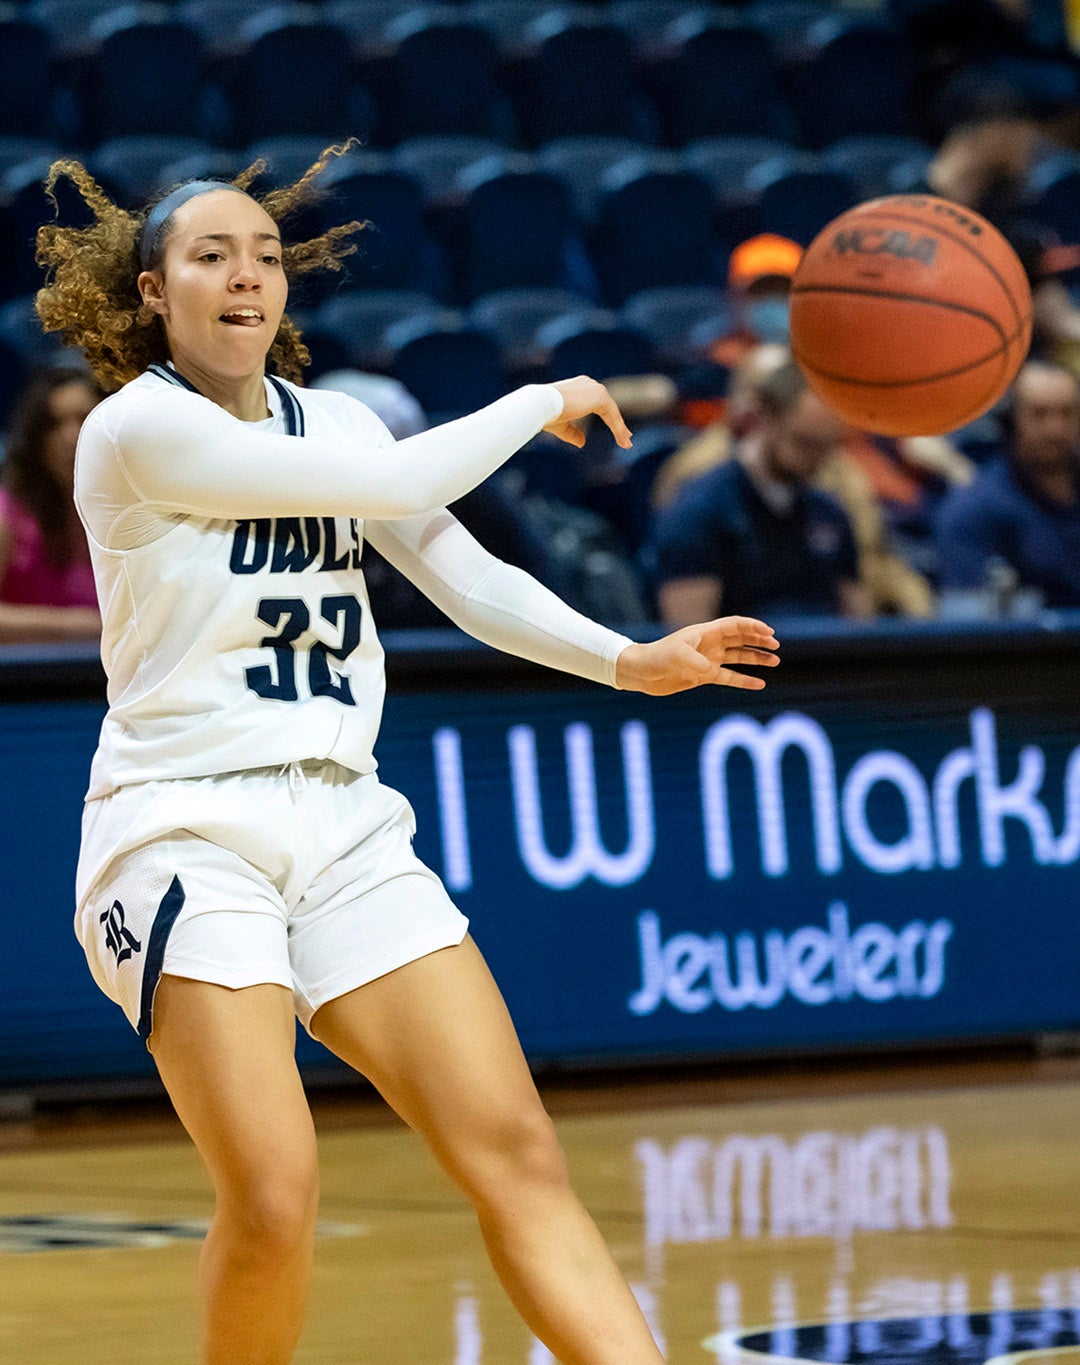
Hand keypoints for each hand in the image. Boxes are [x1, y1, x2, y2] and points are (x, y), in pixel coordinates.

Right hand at [546, 375, 632, 448]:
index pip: (598, 403)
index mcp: (579, 387)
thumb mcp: (561, 426)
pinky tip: (623, 439)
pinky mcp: (599, 396)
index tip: (617, 432)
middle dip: (617, 423)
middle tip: (627, 439)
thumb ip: (573, 432)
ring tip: (626, 444)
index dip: (608, 418)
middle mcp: (588, 384)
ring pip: (612, 411)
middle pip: (608, 406)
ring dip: (620, 429)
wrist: (540, 405)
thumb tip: (583, 443)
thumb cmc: (545, 414)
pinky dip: (618, 428)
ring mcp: (594, 388)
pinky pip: (612, 415)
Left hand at [615, 617, 778, 695]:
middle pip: (740, 638)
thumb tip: (711, 671)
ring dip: (756, 658)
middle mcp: (709, 645)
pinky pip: (729, 677)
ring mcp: (708, 660)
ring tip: (775, 661)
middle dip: (759, 640)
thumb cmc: (656, 657)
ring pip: (738, 657)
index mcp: (705, 633)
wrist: (640, 672)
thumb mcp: (676, 656)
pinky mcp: (704, 676)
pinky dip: (744, 680)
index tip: (769, 632)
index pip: (734, 625)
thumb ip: (696, 662)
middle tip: (776, 645)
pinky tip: (759, 683)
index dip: (752, 627)